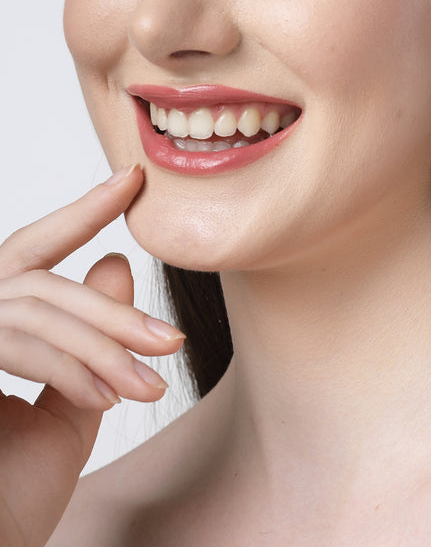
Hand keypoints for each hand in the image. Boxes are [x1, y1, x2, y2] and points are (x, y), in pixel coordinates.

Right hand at [0, 165, 184, 546]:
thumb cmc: (16, 493)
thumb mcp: (71, 407)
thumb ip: (92, 344)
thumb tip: (118, 265)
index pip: (34, 248)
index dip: (82, 213)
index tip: (133, 181)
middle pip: (41, 282)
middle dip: (111, 312)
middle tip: (170, 340)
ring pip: (36, 311)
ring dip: (102, 348)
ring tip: (148, 384)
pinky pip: (18, 344)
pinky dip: (69, 369)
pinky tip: (108, 397)